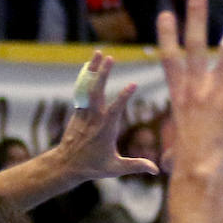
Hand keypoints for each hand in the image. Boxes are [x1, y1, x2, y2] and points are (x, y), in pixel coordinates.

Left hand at [56, 51, 159, 182]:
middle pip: (98, 92)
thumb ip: (135, 166)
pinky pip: (82, 90)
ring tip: (99, 52)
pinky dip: (87, 77)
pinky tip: (90, 65)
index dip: (124, 97)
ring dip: (94, 69)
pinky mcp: (78, 111)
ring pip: (88, 87)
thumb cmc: (92, 167)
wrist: (66, 164)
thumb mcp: (115, 168)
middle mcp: (93, 118)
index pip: (115, 110)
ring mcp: (84, 112)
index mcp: (105, 129)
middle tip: (110, 57)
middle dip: (103, 74)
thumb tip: (156, 170)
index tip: (133, 84)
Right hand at [157, 0, 222, 179]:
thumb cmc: (189, 166)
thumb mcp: (177, 149)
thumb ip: (175, 147)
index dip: (167, 36)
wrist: (196, 171)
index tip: (165, 15)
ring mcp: (213, 93)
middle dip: (195, 19)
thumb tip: (167, 165)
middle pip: (194, 46)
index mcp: (180, 96)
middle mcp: (195, 88)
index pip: (170, 60)